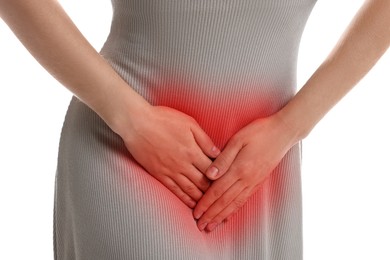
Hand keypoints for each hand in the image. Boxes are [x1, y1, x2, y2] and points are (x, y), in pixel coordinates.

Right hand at [120, 105, 219, 207]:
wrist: (137, 123)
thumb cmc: (163, 119)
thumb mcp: (189, 123)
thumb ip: (204, 140)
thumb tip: (218, 153)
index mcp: (192, 150)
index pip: (212, 169)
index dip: (221, 178)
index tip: (228, 183)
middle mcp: (183, 164)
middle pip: (203, 182)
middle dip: (214, 192)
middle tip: (223, 198)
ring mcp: (170, 171)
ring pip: (190, 189)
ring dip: (201, 199)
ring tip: (211, 205)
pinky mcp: (159, 174)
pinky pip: (174, 190)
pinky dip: (185, 199)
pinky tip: (192, 204)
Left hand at [193, 114, 298, 230]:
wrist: (283, 133)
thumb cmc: (259, 132)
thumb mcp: (238, 140)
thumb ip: (223, 159)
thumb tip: (209, 175)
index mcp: (239, 169)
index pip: (217, 190)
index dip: (205, 203)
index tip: (196, 213)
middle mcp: (247, 179)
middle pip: (225, 202)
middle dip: (211, 215)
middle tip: (200, 225)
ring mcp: (254, 182)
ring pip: (235, 204)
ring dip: (222, 216)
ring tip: (212, 226)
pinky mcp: (259, 182)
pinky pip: (244, 200)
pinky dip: (234, 210)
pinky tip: (229, 215)